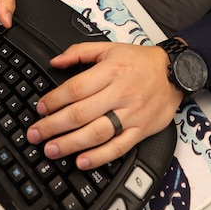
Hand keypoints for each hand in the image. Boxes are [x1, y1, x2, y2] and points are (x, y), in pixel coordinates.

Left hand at [27, 42, 182, 169]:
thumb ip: (79, 52)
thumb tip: (55, 62)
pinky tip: (82, 161)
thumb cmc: (140, 61)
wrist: (175, 73)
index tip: (40, 108)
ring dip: (71, 144)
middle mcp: (120, 94)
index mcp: (110, 71)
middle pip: (81, 113)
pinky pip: (119, 147)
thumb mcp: (109, 48)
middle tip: (35, 134)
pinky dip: (99, 157)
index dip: (55, 100)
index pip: (76, 88)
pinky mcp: (141, 130)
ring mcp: (131, 114)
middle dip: (54, 126)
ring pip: (97, 133)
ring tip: (51, 150)